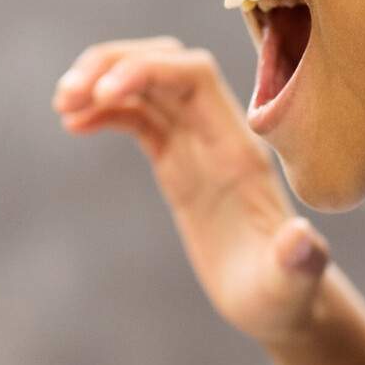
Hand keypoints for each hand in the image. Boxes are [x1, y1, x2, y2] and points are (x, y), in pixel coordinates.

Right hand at [53, 37, 331, 345]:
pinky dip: (103, 110)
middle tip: (66, 94)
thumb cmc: (285, 295)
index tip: (103, 92)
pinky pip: (137, 115)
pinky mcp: (176, 160)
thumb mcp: (288, 286)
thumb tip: (303, 240)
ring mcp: (195, 144)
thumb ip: (297, 263)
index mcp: (237, 148)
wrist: (279, 303)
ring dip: (100, 80)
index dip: (148, 69)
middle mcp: (216, 133)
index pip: (194, 76)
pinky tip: (73, 123)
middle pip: (164, 62)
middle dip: (114, 64)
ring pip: (145, 82)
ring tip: (61, 103)